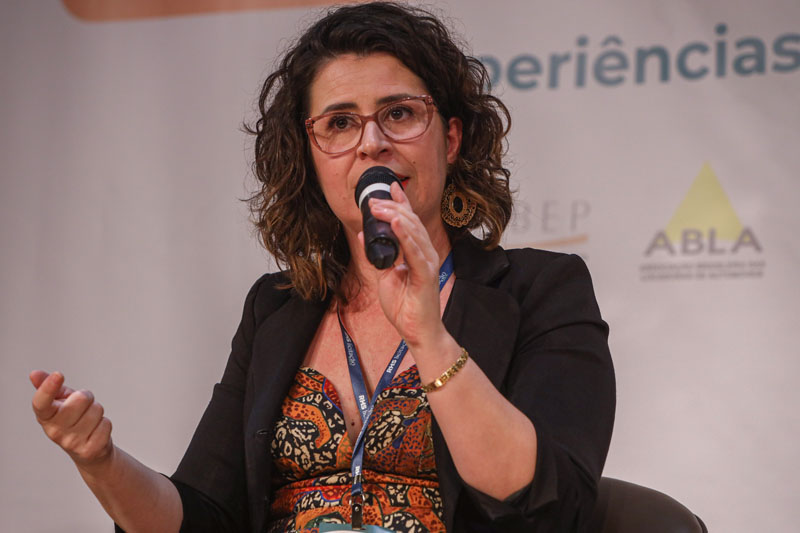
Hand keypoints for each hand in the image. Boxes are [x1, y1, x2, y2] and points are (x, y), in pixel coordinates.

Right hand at [30, 370, 113, 466]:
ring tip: (89, 421)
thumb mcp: (61, 401)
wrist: (89, 452)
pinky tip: (96, 431)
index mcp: (46, 417)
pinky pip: (106, 424)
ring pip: (96, 410)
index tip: (58, 375)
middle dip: (87, 397)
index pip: (41, 403)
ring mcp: (72, 442)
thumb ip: (50, 387)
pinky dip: (105, 424)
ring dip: (97, 411)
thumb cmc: (74, 420)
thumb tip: (35, 374)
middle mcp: (55, 431)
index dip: (48, 388)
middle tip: (83, 407)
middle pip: (81, 399)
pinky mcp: (89, 450)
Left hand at [365, 182, 448, 348]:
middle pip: (410, 221)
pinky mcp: (426, 274)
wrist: (417, 332)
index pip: (409, 221)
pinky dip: (405, 235)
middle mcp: (424, 253)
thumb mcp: (384, 276)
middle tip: (372, 199)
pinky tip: (397, 223)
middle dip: (391, 207)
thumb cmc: (405, 307)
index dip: (400, 202)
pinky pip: (415, 251)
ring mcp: (427, 262)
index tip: (389, 187)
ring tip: (379, 206)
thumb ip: (377, 255)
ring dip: (395, 216)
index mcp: (416, 252)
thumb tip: (364, 234)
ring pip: (412, 231)